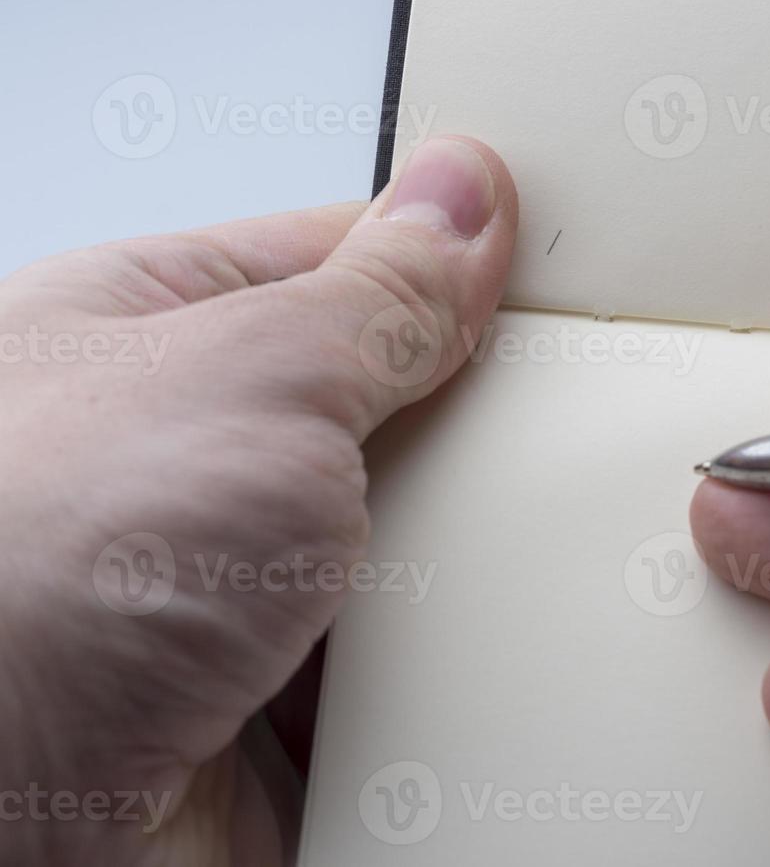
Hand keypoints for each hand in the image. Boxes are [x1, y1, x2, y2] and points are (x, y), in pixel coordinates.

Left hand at [0, 137, 515, 864]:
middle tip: (582, 413)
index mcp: (154, 336)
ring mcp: (240, 587)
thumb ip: (378, 296)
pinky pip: (414, 662)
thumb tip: (462, 197)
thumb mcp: (250, 376)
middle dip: (484, 422)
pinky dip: (467, 662)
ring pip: (417, 542)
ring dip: (478, 556)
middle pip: (394, 408)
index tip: (561, 273)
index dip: (454, 262)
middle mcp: (192, 461)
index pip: (341, 261)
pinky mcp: (282, 705)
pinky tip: (512, 646)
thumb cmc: (30, 569)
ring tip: (554, 538)